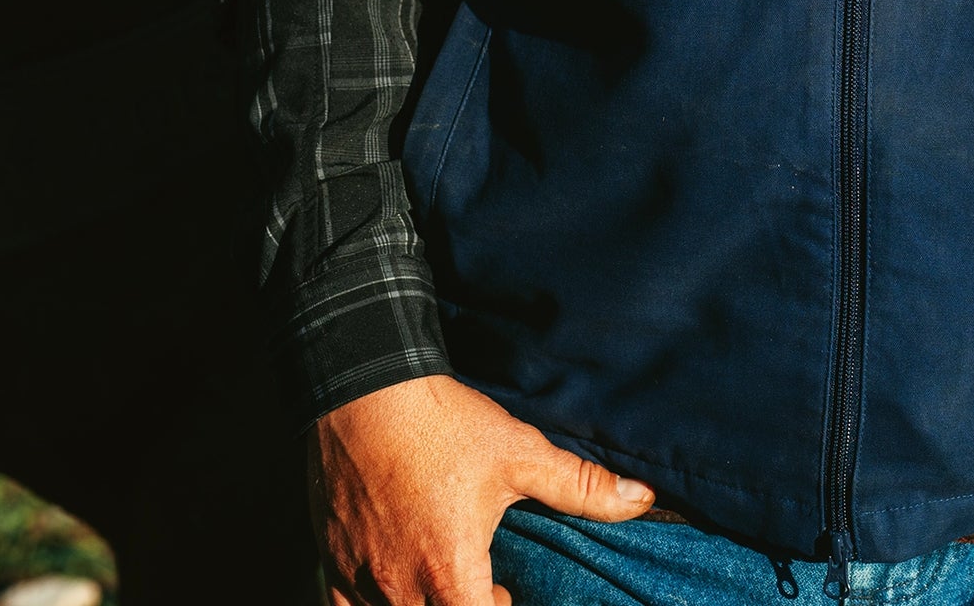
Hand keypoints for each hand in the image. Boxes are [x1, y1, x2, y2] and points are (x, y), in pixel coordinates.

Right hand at [310, 373, 655, 605]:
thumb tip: (642, 501)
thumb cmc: (444, 425)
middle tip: (488, 588)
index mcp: (449, 574)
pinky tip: (395, 581)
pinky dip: (373, 605)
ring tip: (446, 581)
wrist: (365, 389)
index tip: (511, 595)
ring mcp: (358, 580)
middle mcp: (399, 591)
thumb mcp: (519, 454)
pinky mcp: (331, 562)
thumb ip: (580, 487)